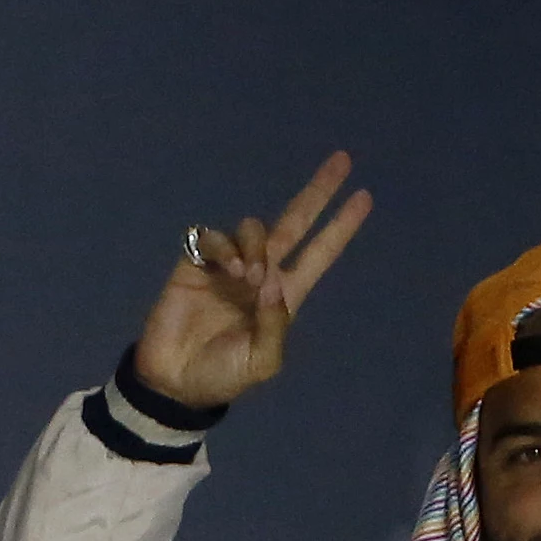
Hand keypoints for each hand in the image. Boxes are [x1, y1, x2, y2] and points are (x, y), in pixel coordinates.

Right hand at [130, 154, 373, 414]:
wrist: (175, 380)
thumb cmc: (223, 374)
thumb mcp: (261, 361)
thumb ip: (274, 324)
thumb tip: (273, 280)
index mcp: (284, 296)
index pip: (318, 254)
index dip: (341, 228)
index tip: (364, 196)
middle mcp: (262, 272)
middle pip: (295, 222)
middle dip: (318, 192)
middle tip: (343, 160)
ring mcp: (229, 264)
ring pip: (254, 228)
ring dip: (257, 245)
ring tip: (247, 277)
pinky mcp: (197, 261)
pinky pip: (216, 237)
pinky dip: (226, 247)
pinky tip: (228, 269)